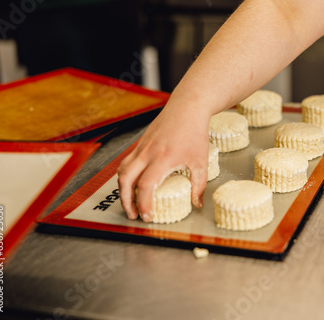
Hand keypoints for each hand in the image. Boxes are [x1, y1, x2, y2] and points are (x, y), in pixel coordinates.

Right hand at [117, 105, 209, 221]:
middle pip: (126, 180)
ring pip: (122, 170)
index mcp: (162, 158)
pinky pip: (127, 162)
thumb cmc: (194, 132)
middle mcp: (147, 153)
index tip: (147, 215)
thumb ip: (199, 185)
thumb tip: (196, 202)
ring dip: (123, 188)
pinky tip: (134, 183)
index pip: (146, 186)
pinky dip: (126, 175)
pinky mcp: (140, 143)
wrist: (187, 108)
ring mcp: (141, 147)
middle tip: (133, 213)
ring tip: (131, 201)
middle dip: (126, 201)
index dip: (144, 204)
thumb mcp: (201, 161)